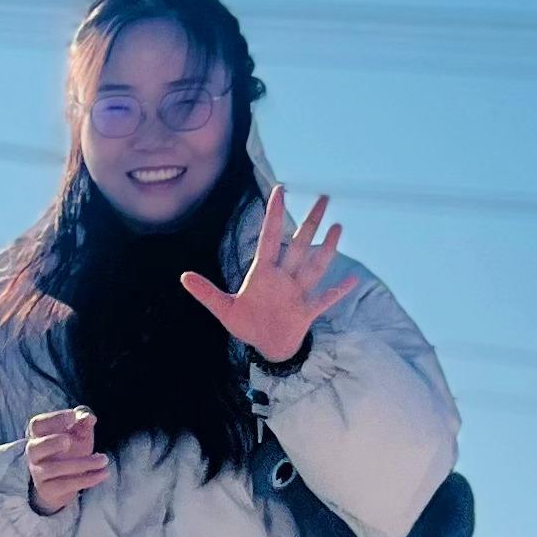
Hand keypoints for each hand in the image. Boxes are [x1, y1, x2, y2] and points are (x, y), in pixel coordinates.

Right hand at [24, 405, 108, 515]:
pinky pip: (65, 484)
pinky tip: (103, 473)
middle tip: (69, 440)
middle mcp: (34, 453)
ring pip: (55, 468)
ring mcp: (38, 472)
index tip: (73, 416)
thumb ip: (82, 423)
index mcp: (39, 435)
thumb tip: (88, 417)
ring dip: (82, 463)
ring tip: (104, 459)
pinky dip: (87, 479)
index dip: (53, 419)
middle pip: (35, 448)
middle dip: (51, 443)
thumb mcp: (78, 435)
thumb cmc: (69, 452)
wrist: (62, 485)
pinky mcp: (48, 490)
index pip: (37, 424)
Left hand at [181, 184, 348, 367]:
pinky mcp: (307, 311)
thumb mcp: (224, 309)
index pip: (270, 237)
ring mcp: (298, 292)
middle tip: (323, 197)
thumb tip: (182, 277)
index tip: (280, 189)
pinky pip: (325, 299)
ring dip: (326, 249)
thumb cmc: (246, 324)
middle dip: (310, 222)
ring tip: (337, 226)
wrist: (265, 347)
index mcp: (263, 273)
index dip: (275, 214)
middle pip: (299, 245)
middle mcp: (283, 277)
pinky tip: (353, 279)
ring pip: (314, 266)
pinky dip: (338, 291)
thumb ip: (207, 293)